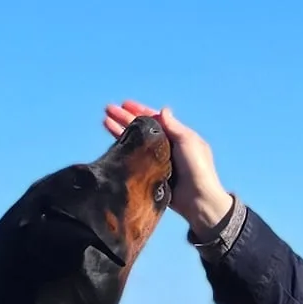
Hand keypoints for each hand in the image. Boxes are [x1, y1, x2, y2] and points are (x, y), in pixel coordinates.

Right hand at [103, 100, 231, 232]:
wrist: (198, 199)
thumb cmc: (197, 168)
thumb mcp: (187, 142)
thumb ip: (174, 126)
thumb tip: (163, 110)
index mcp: (176, 136)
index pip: (154, 119)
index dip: (139, 110)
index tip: (124, 104)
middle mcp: (166, 146)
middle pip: (141, 129)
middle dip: (124, 118)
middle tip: (107, 110)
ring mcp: (157, 161)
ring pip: (135, 142)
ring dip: (120, 131)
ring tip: (105, 121)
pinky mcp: (150, 175)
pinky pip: (134, 159)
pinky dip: (123, 150)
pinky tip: (112, 143)